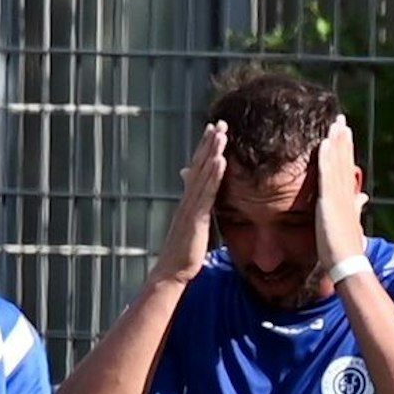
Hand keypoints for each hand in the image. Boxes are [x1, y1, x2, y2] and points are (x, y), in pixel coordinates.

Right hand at [151, 121, 226, 284]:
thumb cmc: (183, 252)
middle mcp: (187, 199)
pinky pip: (207, 193)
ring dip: (212, 153)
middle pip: (199, 165)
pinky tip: (221, 161)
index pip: (197, 169)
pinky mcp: (196, 218)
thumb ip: (196, 209)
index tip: (214, 130)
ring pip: (203, 175)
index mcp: (188, 201)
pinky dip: (214, 176)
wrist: (172, 271)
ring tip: (221, 134)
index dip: (205, 149)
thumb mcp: (191, 225)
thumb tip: (198, 201)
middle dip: (209, 143)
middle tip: (219, 122)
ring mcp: (190, 207)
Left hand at [315, 115, 367, 269]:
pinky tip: (324, 143)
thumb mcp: (352, 223)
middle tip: (341, 119)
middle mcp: (345, 192)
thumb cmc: (347, 248)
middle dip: (343, 139)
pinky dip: (326, 158)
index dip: (346, 149)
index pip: (346, 167)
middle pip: (344, 160)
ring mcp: (338, 196)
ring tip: (335, 124)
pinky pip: (327, 174)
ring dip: (336, 142)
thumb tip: (363, 197)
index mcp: (348, 196)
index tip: (345, 132)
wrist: (347, 262)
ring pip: (337, 163)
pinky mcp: (329, 201)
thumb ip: (356, 207)